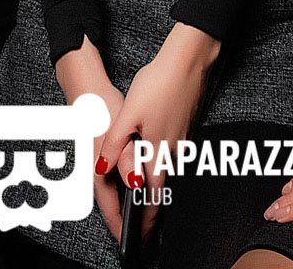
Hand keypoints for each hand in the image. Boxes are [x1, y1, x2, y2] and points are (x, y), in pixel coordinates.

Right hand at [55, 41, 128, 239]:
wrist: (86, 87)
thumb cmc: (100, 108)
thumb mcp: (118, 133)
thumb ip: (128, 160)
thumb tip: (136, 185)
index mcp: (97, 170)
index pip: (111, 209)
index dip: (124, 226)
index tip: (138, 239)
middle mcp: (94, 171)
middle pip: (111, 204)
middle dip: (126, 219)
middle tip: (142, 232)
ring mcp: (95, 163)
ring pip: (111, 192)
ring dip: (124, 205)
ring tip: (139, 216)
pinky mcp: (99, 155)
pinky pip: (110, 179)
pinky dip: (121, 189)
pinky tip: (132, 186)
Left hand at [98, 23, 220, 236]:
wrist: (189, 59)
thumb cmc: (159, 83)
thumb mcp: (128, 114)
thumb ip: (115, 145)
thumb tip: (102, 170)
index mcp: (160, 151)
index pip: (154, 195)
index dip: (147, 216)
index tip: (142, 233)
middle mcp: (175, 149)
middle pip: (163, 184)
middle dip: (153, 205)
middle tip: (145, 222)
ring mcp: (183, 136)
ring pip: (168, 167)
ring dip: (158, 183)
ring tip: (147, 193)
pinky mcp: (186, 123)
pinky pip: (174, 150)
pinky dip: (164, 161)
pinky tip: (156, 154)